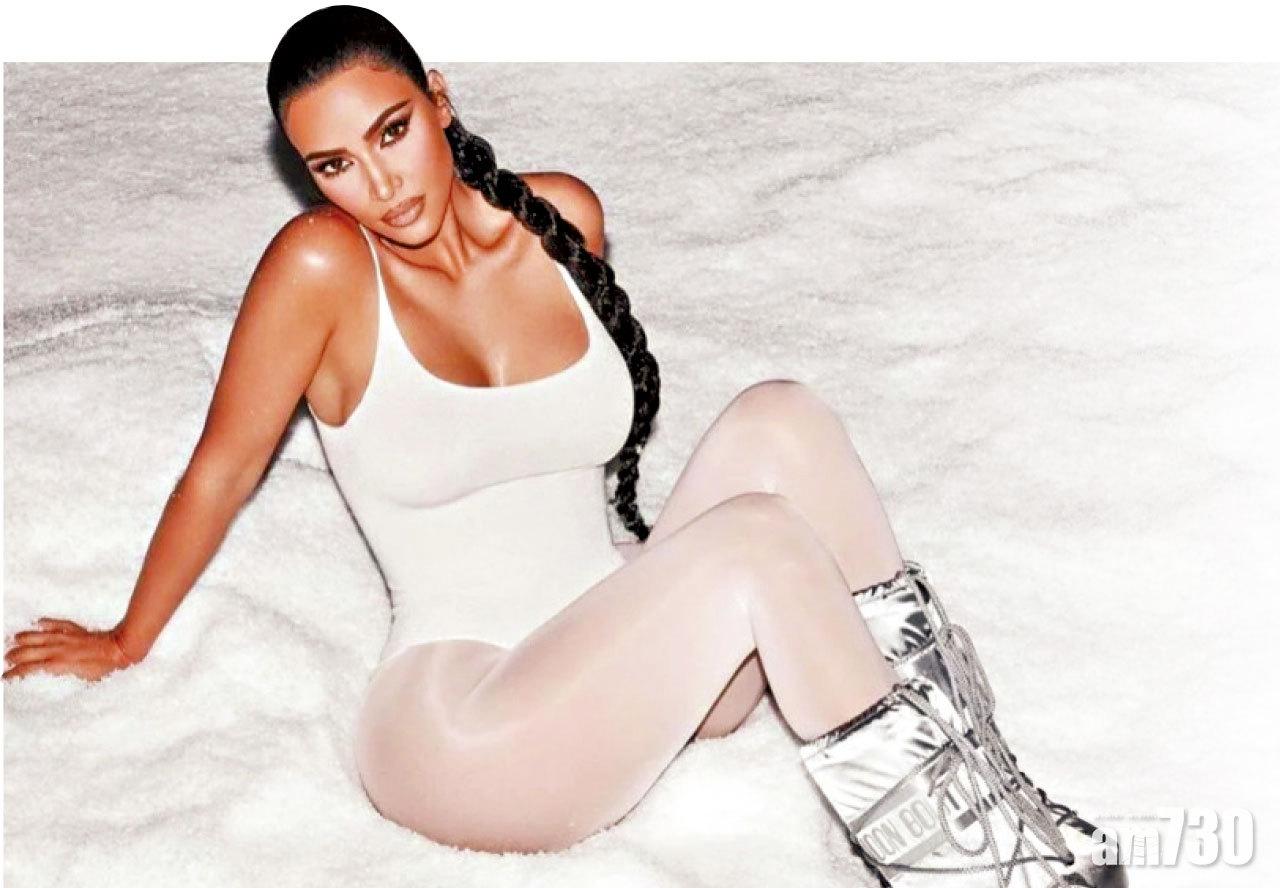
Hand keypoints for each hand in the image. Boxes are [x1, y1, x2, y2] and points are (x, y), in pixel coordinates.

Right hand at [3, 617, 137, 681]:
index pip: (28, 669)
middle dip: (13, 656)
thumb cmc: (104, 669)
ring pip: (35, 635)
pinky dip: (45, 623)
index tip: (6, 677)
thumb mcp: (81, 681)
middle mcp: (56, 649)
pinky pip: (55, 623)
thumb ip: (65, 678)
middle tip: (7, 660)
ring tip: (13, 640)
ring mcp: (64, 637)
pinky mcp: (73, 629)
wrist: (119, 650)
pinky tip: (38, 623)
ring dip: (22, 638)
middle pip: (25, 651)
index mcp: (56, 665)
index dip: (14, 674)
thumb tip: (56, 679)